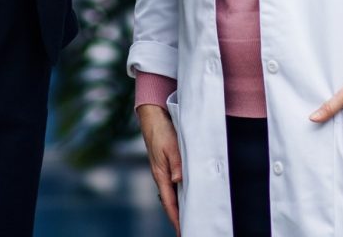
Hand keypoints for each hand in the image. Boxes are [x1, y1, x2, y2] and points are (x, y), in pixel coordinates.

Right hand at [137, 104, 181, 235]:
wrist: (152, 117)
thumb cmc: (161, 130)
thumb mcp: (171, 145)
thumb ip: (176, 163)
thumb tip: (178, 181)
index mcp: (160, 174)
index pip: (169, 202)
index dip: (176, 218)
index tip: (183, 232)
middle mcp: (161, 176)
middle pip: (170, 202)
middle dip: (178, 217)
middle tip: (189, 229)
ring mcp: (163, 171)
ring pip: (172, 194)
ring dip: (180, 206)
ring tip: (190, 217)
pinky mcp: (166, 165)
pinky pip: (173, 184)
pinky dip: (180, 193)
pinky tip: (188, 195)